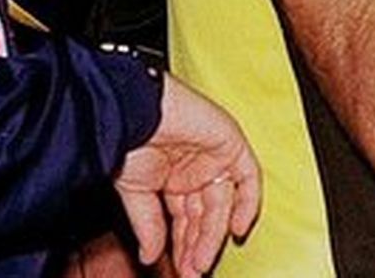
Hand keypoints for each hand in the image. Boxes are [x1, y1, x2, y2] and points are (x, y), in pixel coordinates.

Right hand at [113, 75, 260, 277]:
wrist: (131, 111)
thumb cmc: (126, 140)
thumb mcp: (135, 193)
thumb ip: (148, 225)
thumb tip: (150, 256)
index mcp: (173, 177)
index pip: (186, 219)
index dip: (184, 246)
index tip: (181, 270)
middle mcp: (196, 168)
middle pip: (205, 215)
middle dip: (198, 246)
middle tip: (193, 273)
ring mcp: (214, 156)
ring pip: (222, 203)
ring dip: (213, 235)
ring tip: (201, 262)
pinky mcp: (230, 143)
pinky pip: (248, 177)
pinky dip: (247, 203)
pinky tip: (236, 230)